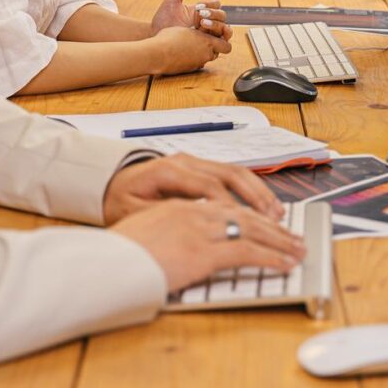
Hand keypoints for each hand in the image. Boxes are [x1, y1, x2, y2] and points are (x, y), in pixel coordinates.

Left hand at [103, 153, 283, 223]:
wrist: (110, 182)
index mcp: (168, 170)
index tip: (246, 227)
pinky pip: (233, 177)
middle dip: (256, 198)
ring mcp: (196, 162)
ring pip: (237, 173)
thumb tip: (192, 225)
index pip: (208, 186)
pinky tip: (265, 208)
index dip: (229, 206)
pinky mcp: (201, 169)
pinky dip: (252, 191)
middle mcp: (186, 161)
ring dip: (260, 193)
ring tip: (278, 216)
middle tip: (275, 222)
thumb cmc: (120, 199)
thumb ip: (162, 215)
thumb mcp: (134, 212)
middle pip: (230, 175)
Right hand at [110, 198, 305, 292]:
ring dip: (279, 240)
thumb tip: (178, 248)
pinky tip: (286, 263)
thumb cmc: (118, 255)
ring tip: (298, 250)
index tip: (266, 222)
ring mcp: (200, 230)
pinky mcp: (204, 252)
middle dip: (273, 226)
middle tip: (293, 236)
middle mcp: (193, 211)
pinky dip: (272, 257)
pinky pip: (247, 251)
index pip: (224, 204)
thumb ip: (167, 235)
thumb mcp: (144, 236)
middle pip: (244, 213)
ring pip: (252, 229)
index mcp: (178, 205)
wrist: (105, 263)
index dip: (250, 213)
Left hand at [150, 0, 230, 40]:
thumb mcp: (172, 1)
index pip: (216, 5)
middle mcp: (208, 23)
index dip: (210, 4)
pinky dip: (218, 40)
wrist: (156, 37)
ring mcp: (208, 36)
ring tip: (203, 24)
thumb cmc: (163, 20)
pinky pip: (221, 45)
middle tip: (200, 15)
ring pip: (225, 30)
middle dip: (214, 14)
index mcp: (202, 11)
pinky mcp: (207, 49)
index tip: (198, 6)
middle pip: (222, 17)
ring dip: (218, 26)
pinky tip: (204, 35)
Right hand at [150, 25, 229, 75]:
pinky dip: (192, 58)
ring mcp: (198, 63)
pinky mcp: (190, 69)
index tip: (216, 36)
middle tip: (203, 42)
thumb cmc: (169, 38)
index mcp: (207, 42)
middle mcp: (206, 54)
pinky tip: (182, 53)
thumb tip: (198, 33)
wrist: (157, 53)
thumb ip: (196, 32)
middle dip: (212, 47)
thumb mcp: (185, 29)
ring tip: (190, 46)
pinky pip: (196, 63)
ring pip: (206, 58)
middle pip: (217, 53)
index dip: (223, 42)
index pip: (226, 46)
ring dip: (202, 53)